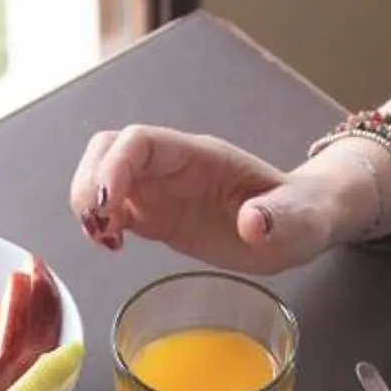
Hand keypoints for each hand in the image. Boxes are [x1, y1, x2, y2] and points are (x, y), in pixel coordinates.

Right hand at [69, 125, 377, 272]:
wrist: (300, 225)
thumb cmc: (302, 216)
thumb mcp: (300, 223)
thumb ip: (279, 220)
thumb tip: (252, 223)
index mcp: (202, 156)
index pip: (140, 141)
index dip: (114, 167)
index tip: (108, 209)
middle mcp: (173, 166)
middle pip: (107, 149)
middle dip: (90, 184)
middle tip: (101, 230)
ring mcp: (161, 189)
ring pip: (100, 175)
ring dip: (88, 204)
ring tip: (106, 242)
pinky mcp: (156, 214)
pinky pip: (112, 207)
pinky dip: (99, 224)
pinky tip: (114, 248)